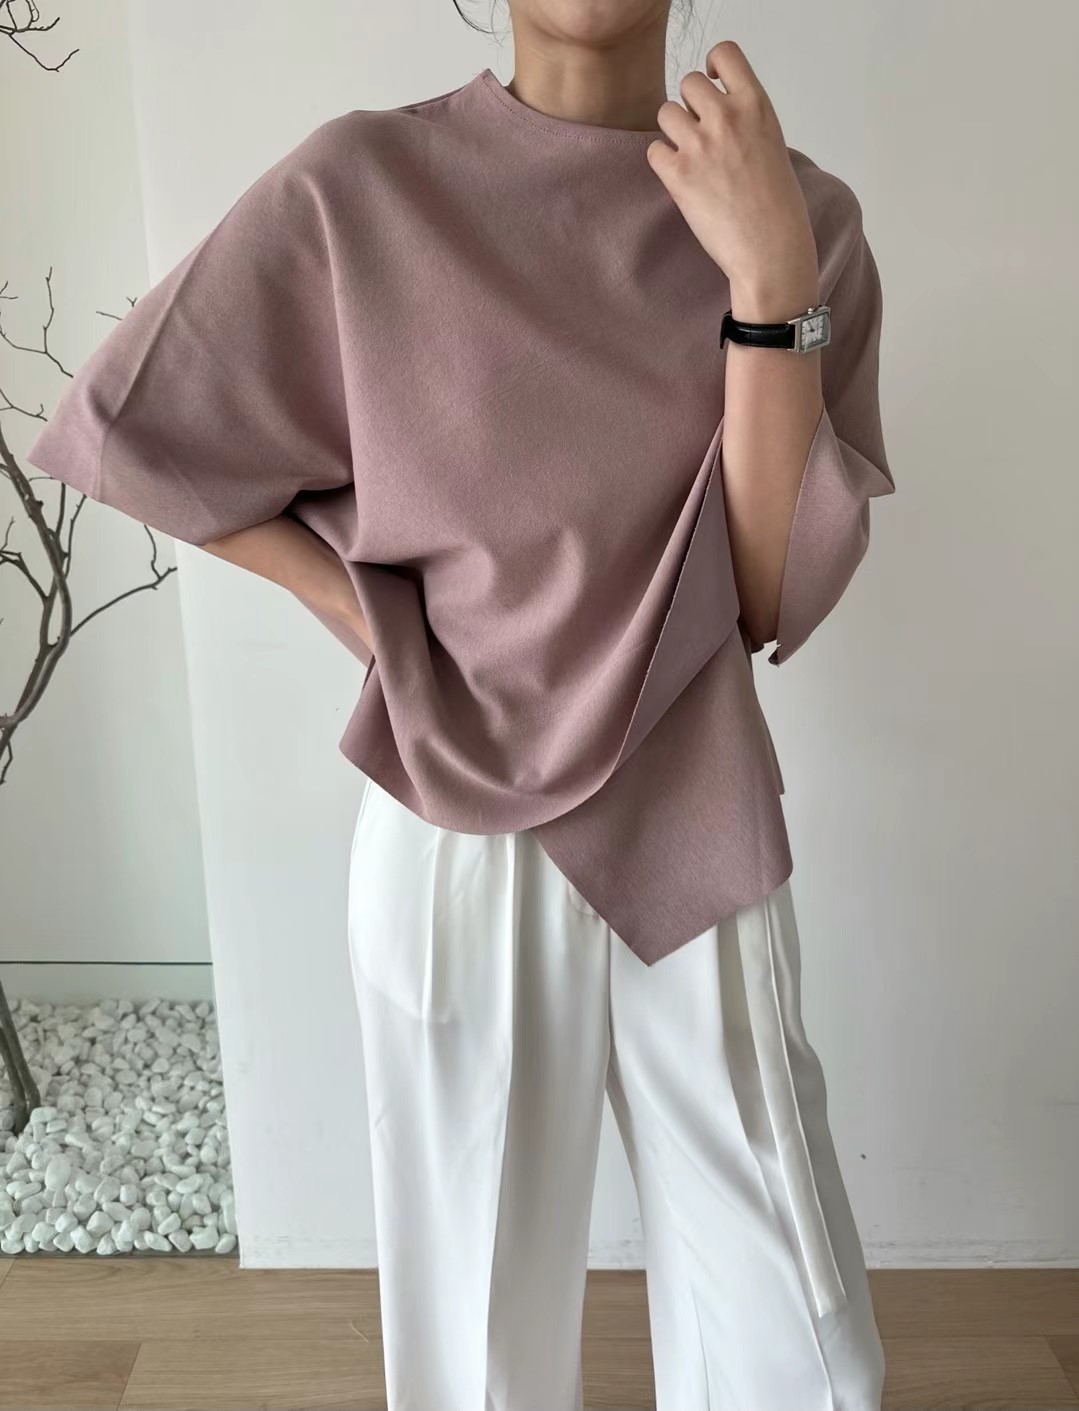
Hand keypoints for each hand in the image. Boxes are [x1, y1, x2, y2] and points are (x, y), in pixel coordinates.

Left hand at [646, 40, 819, 318]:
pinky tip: (682, 180)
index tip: (713, 85)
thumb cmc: (777, 207)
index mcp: (756, 106)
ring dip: (673, 132)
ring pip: (666, 112)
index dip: (712, 66)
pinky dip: (663, 163)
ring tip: (691, 158)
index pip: (724, 52)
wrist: (771, 251)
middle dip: (690, 106)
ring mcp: (701, 145)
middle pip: (687, 83)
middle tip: (700, 135)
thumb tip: (716, 111)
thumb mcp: (772, 145)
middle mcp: (727, 118)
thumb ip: (745, 120)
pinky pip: (653, 150)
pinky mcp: (679, 175)